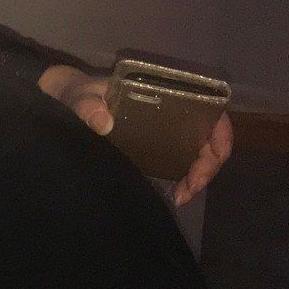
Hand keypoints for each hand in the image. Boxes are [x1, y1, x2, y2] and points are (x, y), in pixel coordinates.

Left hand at [47, 67, 234, 206]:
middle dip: (206, 167)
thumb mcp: (81, 95)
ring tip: (180, 196)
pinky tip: (172, 193)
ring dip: (196, 177)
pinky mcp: (155, 145)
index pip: (211, 111)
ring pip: (198, 153)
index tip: (211, 161)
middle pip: (210, 138)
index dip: (221, 137)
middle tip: (189, 190)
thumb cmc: (80, 91)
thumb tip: (102, 123)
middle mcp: (174, 110)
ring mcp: (167, 129)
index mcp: (167, 92)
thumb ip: (87, 105)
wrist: (67, 98)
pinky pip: (179, 161)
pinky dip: (182, 178)